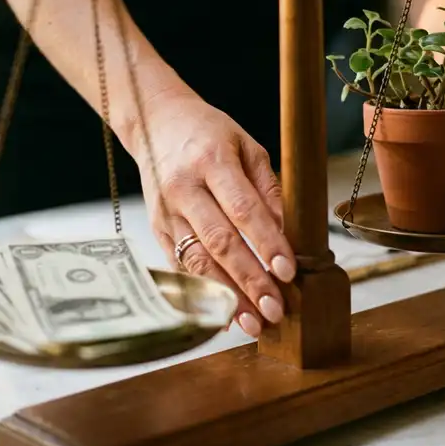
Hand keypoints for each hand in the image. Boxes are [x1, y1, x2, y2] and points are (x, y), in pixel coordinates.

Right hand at [130, 88, 295, 336]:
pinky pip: (180, 267)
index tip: (288, 272)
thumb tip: (289, 235)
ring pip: (198, 261)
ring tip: (255, 322)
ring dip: (228, 296)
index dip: (266, 243)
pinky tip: (225, 314)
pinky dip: (203, 294)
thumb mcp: (247, 147)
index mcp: (212, 161)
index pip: (243, 209)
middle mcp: (183, 188)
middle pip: (220, 242)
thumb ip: (269, 189)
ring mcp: (165, 212)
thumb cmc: (209, 134)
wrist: (156, 123)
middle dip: (249, 280)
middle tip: (275, 309)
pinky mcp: (156, 229)